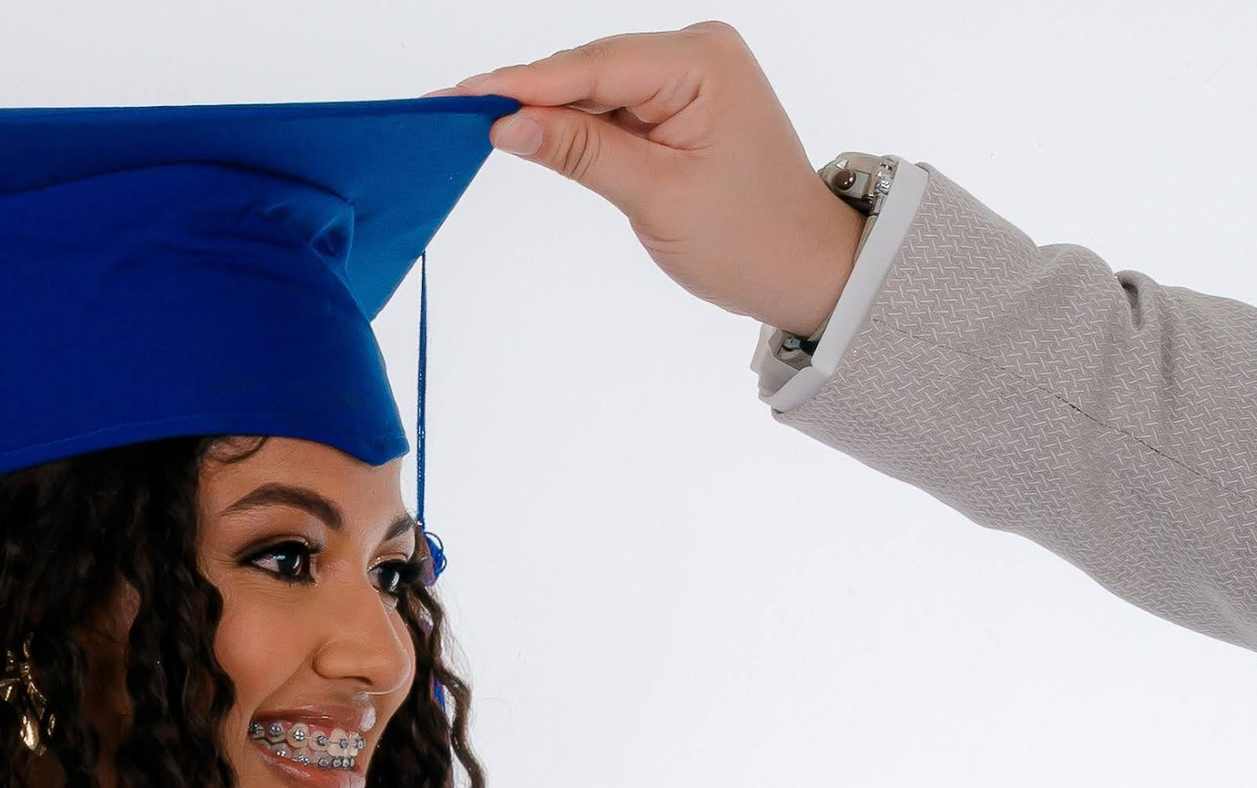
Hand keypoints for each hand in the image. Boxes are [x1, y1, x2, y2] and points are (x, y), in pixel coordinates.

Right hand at [456, 24, 864, 339]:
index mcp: (701, 62)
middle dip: (525, 92)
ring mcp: (689, 76)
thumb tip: (509, 125)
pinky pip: (613, 108)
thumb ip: (580, 153)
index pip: (592, 66)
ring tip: (475, 124)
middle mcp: (696, 52)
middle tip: (450, 110)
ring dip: (545, 111)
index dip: (520, 82)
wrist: (806, 266)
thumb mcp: (656, 197)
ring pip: (595, 89)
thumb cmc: (749, 238)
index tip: (460, 96)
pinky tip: (531, 135)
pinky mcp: (680, 104)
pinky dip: (575, 126)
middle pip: (588, 68)